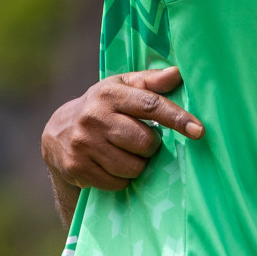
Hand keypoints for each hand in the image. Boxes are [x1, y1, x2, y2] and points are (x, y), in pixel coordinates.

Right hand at [41, 67, 203, 192]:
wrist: (57, 134)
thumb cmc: (101, 108)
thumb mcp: (121, 88)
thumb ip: (150, 82)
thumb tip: (178, 73)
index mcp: (109, 93)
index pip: (150, 105)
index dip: (177, 118)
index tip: (199, 130)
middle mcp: (95, 117)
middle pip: (146, 142)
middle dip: (149, 145)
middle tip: (137, 140)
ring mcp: (84, 143)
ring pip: (133, 166)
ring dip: (136, 164)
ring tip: (122, 152)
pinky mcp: (77, 167)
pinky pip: (118, 182)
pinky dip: (120, 178)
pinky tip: (109, 165)